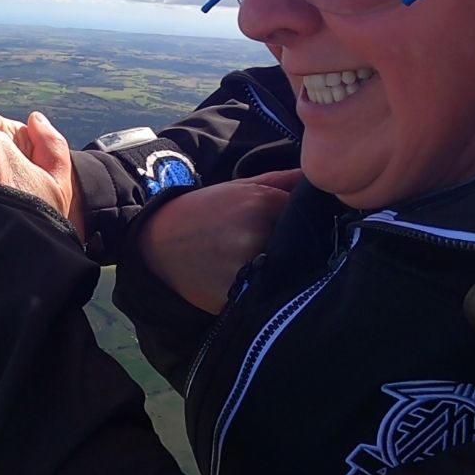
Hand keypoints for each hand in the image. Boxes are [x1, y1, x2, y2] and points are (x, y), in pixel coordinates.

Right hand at [140, 169, 302, 313]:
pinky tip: (249, 283)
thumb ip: (281, 181)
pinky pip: (266, 297)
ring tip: (262, 266)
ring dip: (282, 273)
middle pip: (301, 247)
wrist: (157, 243)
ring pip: (287, 274)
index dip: (307, 223)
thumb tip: (317, 176)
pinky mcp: (238, 298)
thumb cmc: (203, 212)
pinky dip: (263, 293)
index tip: (297, 228)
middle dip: (295, 249)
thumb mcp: (240, 187)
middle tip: (275, 249)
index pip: (309, 216)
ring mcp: (248, 268)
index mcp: (264, 203)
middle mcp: (259, 234)